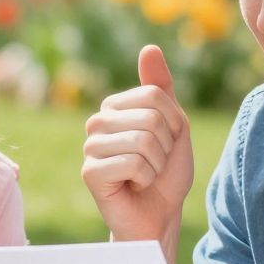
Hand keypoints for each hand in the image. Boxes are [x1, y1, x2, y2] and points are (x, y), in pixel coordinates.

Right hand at [82, 46, 193, 249]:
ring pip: (143, 140)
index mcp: (115, 106)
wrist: (159, 216)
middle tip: (155, 164)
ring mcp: (90, 146)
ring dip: (157, 165)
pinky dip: (145, 178)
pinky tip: (134, 186)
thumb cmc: (165, 174)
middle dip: (166, 146)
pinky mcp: (90, 172)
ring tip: (145, 175)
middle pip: (151, 117)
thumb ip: (161, 88)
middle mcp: (98, 122)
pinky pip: (132, 162)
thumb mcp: (173, 125)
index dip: (174, 124)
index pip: (156, 96)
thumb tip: (149, 48)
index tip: (166, 144)